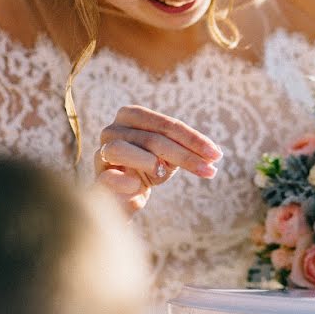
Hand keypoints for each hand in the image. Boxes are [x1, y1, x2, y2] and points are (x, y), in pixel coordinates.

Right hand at [94, 105, 221, 214]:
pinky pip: (109, 176)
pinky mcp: (97, 176)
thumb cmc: (150, 169)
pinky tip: (138, 186)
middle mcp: (113, 129)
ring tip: (166, 174)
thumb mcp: (171, 156)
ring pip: (125, 149)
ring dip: (152, 163)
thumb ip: (187, 149)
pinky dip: (125, 180)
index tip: (217, 154)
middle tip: (210, 169)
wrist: (124, 197)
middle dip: (184, 154)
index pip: (167, 124)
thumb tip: (214, 154)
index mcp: (131, 116)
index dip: (193, 139)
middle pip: (153, 137)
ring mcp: (102, 152)